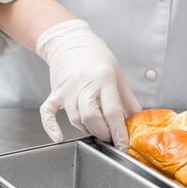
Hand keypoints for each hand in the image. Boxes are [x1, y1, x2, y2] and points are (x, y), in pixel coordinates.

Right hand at [36, 19, 140, 149]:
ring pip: (76, 119)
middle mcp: (84, 84)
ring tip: (97, 129)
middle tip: (110, 137)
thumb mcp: (118, 74)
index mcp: (104, 79)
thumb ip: (128, 99)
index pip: (112, 112)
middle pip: (92, 118)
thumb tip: (138, 120)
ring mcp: (67, 90)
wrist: (70, 41)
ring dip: (88, 129)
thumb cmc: (96, 57)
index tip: (123, 146)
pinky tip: (58, 137)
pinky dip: (51, 127)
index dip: (119, 132)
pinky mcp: (55, 93)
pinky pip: (48, 113)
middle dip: (103, 134)